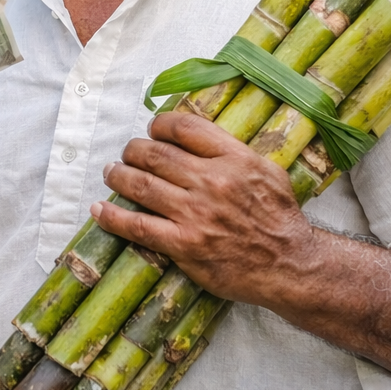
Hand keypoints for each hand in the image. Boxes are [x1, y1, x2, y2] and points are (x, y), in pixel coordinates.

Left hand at [90, 111, 317, 307]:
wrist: (291, 265)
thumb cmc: (279, 218)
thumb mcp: (266, 171)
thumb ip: (232, 151)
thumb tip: (194, 135)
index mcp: (235, 159)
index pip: (185, 128)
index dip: (160, 125)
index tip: (152, 130)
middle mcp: (213, 182)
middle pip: (156, 153)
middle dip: (133, 150)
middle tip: (127, 153)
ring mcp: (197, 214)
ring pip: (141, 184)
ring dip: (117, 175)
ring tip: (110, 172)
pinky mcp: (185, 245)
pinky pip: (138, 226)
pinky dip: (113, 217)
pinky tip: (99, 210)